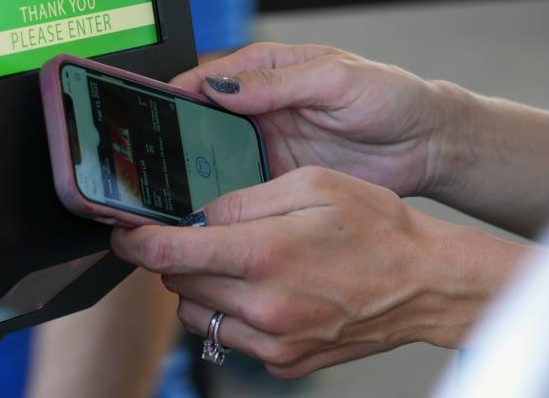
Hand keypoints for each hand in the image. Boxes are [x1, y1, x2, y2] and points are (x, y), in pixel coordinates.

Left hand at [111, 168, 528, 377]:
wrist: (426, 283)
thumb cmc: (376, 226)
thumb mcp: (310, 184)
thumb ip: (242, 200)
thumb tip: (197, 217)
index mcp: (266, 254)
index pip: (170, 253)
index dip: (134, 241)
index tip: (121, 232)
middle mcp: (264, 306)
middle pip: (177, 283)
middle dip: (176, 257)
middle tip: (201, 236)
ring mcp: (275, 342)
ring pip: (196, 314)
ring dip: (200, 287)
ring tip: (238, 263)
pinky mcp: (285, 363)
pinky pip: (229, 338)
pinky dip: (229, 313)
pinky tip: (261, 290)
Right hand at [172, 43, 456, 196]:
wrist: (426, 146)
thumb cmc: (390, 97)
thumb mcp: (335, 79)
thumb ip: (279, 82)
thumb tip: (224, 86)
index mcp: (268, 69)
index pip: (210, 76)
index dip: (180, 91)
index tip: (155, 108)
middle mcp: (260, 106)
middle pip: (203, 118)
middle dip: (178, 133)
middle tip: (154, 154)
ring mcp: (267, 143)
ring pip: (215, 154)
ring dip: (195, 167)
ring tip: (171, 184)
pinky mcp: (279, 177)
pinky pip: (242, 186)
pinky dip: (223, 195)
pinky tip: (209, 205)